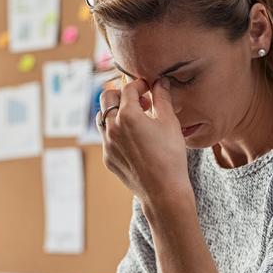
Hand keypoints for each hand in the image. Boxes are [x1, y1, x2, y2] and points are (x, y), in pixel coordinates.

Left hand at [97, 77, 192, 207]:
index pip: (128, 88)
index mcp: (128, 115)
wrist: (163, 191)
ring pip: (102, 118)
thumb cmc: (170, 156)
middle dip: (122, 94)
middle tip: (139, 101)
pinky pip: (106, 138)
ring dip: (115, 112)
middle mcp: (112, 127)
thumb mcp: (169, 122)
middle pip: (106, 97)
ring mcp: (107, 144)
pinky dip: (116, 132)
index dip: (140, 85)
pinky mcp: (107, 158)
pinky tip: (134, 140)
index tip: (149, 88)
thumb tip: (160, 81)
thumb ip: (162, 97)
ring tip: (135, 119)